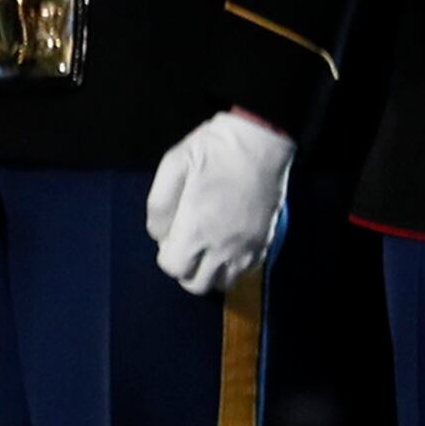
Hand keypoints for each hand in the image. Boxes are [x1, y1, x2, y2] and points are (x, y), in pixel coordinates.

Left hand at [147, 110, 292, 295]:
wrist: (259, 142)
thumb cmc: (212, 150)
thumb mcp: (171, 167)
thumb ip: (158, 207)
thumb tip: (159, 235)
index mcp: (196, 228)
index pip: (174, 268)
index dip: (167, 256)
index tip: (171, 238)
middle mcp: (223, 245)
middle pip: (198, 284)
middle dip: (186, 270)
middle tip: (186, 245)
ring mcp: (248, 245)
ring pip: (224, 282)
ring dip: (210, 271)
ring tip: (206, 247)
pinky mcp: (265, 240)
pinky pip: (247, 270)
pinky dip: (233, 265)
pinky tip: (227, 244)